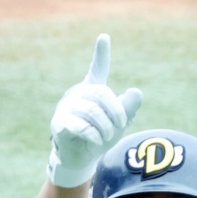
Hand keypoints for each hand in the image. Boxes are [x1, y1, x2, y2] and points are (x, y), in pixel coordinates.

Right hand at [48, 35, 142, 187]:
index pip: (97, 70)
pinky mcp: (60, 123)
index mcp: (92, 91)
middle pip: (102, 94)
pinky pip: (80, 126)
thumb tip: (136, 92)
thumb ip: (128, 108)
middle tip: (121, 126)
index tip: (104, 38)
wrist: (81, 159)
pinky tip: (96, 142)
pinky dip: (94, 136)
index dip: (101, 55)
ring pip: (92, 111)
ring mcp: (66, 108)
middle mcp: (78, 94)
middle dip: (116, 112)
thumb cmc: (99, 137)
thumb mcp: (118, 124)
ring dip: (105, 128)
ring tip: (106, 137)